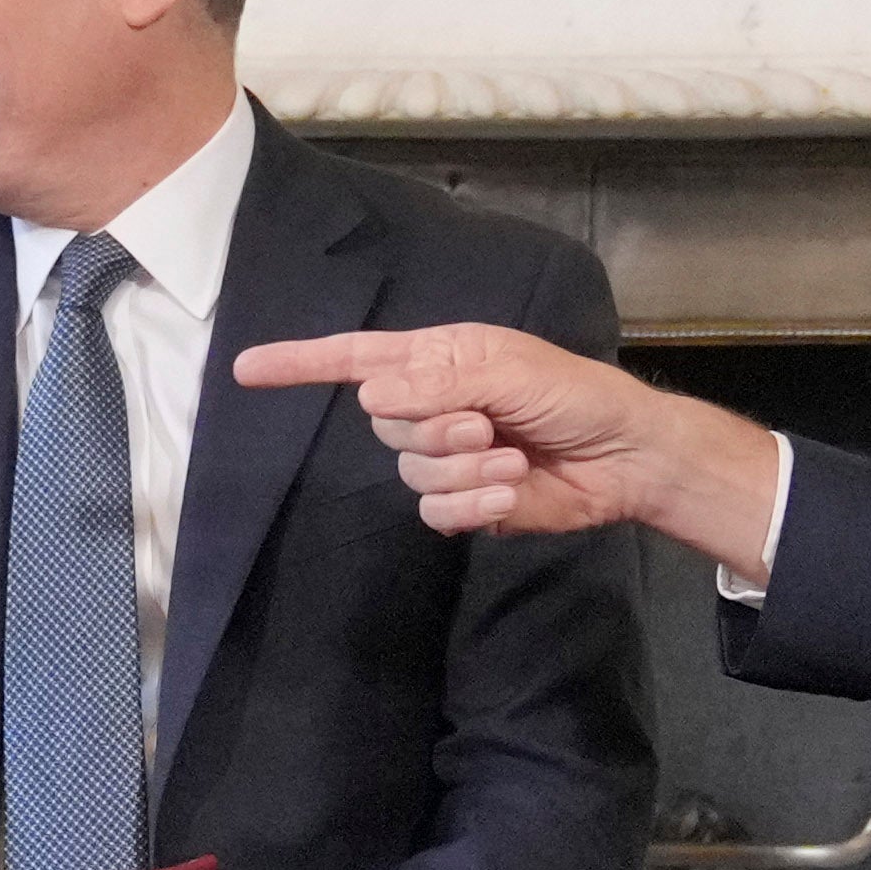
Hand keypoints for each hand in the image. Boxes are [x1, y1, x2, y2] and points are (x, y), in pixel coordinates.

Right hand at [234, 324, 783, 576]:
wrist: (623, 457)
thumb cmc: (572, 394)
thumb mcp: (506, 368)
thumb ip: (437, 378)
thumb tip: (369, 390)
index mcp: (435, 360)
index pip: (352, 359)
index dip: (299, 364)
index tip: (246, 368)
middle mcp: (431, 407)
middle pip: (383, 422)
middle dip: (434, 427)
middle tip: (487, 425)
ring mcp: (446, 459)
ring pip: (409, 471)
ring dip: (461, 468)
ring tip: (508, 456)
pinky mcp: (464, 503)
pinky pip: (435, 510)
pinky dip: (472, 502)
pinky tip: (511, 488)